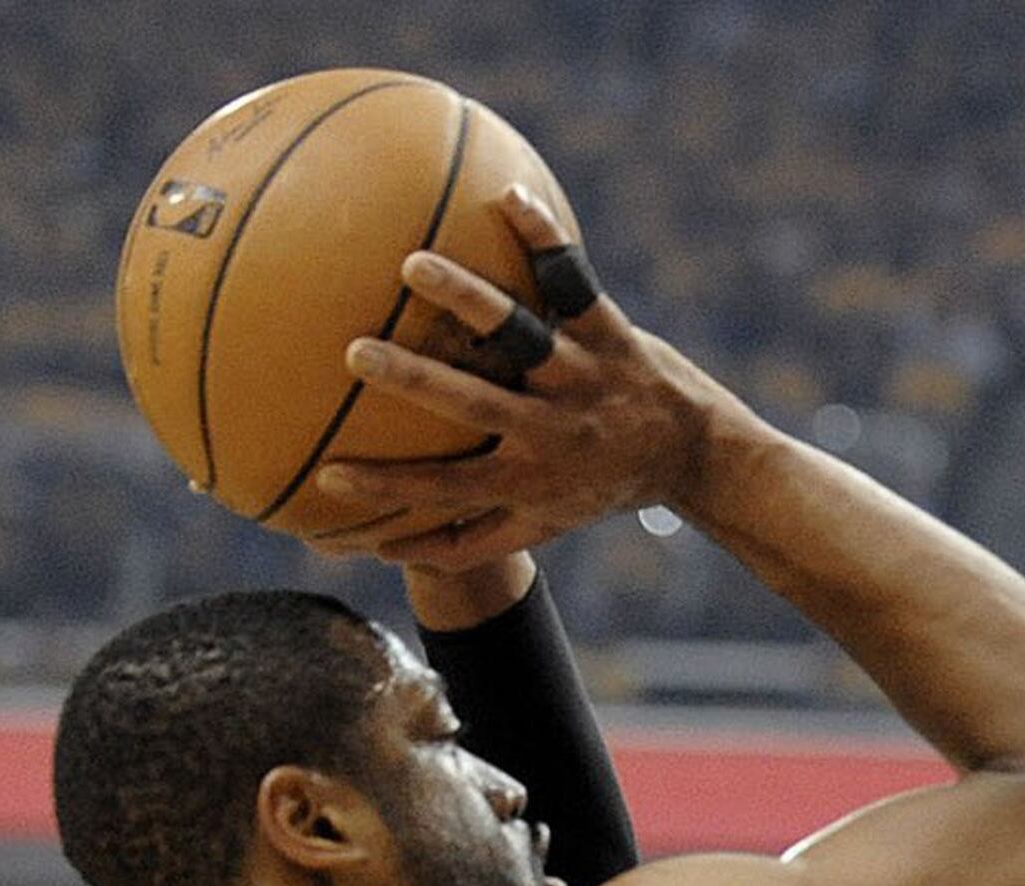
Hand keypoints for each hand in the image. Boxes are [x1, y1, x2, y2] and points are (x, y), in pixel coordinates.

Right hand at [314, 186, 734, 570]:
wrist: (697, 455)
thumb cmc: (599, 487)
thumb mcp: (543, 526)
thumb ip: (467, 541)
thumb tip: (380, 550)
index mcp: (530, 478)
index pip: (447, 490)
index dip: (390, 489)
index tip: (328, 476)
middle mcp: (554, 428)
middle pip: (475, 405)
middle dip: (415, 380)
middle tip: (356, 353)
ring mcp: (582, 376)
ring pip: (521, 335)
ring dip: (470, 302)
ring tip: (414, 266)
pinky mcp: (611, 332)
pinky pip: (574, 282)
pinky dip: (545, 240)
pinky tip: (508, 195)